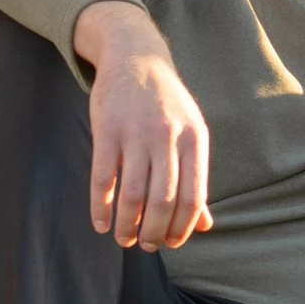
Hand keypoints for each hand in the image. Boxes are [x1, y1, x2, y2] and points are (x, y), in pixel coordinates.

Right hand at [74, 0, 212, 251]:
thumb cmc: (167, 105)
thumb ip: (196, 179)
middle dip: (154, 233)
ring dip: (127, 225)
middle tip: (146, 246)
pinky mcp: (107, 130)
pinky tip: (101, 223)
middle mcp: (167, 136)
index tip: (171, 244)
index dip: (182, 228)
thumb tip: (204, 225)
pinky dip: (100, 208)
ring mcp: (136, 132)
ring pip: (131, 195)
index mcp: (194, 139)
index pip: (193, 197)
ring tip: (124, 239)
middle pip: (162, 201)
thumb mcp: (191, 134)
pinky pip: (102, 179)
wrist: (136, 57)